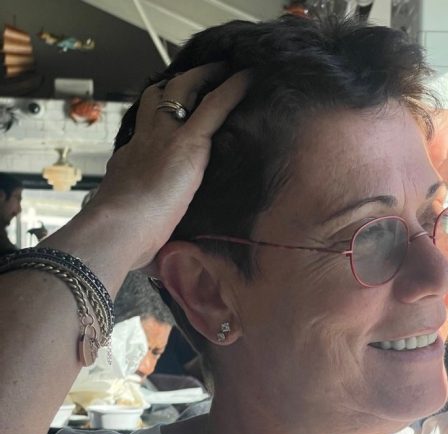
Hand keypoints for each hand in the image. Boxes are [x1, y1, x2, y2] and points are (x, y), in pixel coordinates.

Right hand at [77, 65, 249, 269]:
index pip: (144, 132)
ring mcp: (165, 138)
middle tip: (197, 76)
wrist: (116, 228)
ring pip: (182, 91)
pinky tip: (246, 79)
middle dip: (176, 85)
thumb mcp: (133, 230)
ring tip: (222, 70)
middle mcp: (144, 142)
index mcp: (130, 163)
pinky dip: (231, 90)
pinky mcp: (188, 143)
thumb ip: (148, 239)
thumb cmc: (123, 240)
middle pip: (157, 99)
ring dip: (202, 77)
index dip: (156, 119)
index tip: (168, 116)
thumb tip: (152, 265)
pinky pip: (214, 106)